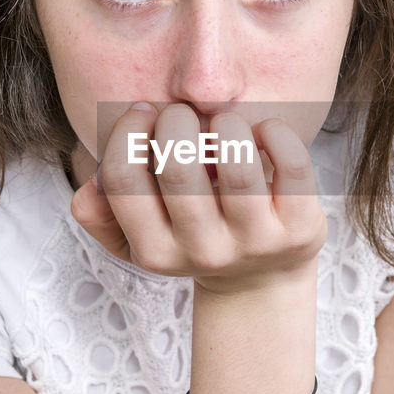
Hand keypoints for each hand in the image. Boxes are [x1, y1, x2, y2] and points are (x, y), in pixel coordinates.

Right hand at [69, 102, 326, 295]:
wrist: (262, 279)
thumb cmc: (192, 236)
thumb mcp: (140, 236)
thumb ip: (102, 213)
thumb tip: (92, 186)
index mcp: (155, 253)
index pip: (123, 179)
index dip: (127, 131)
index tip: (143, 114)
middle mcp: (204, 254)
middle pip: (178, 167)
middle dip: (176, 120)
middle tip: (182, 115)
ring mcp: (256, 244)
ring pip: (237, 165)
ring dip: (225, 124)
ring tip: (222, 123)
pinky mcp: (300, 230)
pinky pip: (292, 166)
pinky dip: (275, 133)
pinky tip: (261, 131)